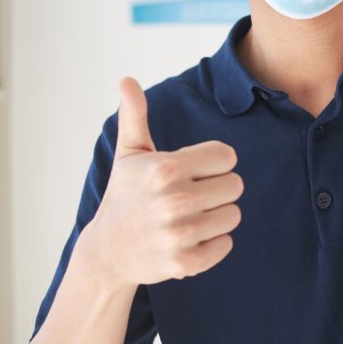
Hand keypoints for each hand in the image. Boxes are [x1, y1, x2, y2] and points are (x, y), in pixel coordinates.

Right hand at [86, 77, 243, 286]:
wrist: (107, 252)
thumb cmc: (125, 195)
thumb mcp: (129, 154)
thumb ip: (135, 115)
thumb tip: (126, 80)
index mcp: (167, 168)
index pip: (227, 157)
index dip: (214, 163)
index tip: (195, 171)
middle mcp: (175, 200)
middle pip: (235, 186)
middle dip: (218, 189)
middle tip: (192, 196)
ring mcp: (179, 234)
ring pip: (234, 215)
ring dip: (217, 216)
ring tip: (190, 217)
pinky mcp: (185, 263)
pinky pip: (226, 245)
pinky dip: (214, 243)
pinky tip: (190, 239)